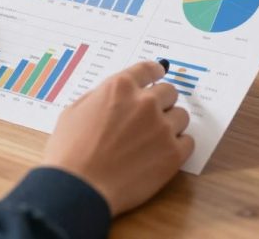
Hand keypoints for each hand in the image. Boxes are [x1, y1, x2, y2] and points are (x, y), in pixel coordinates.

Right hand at [42, 61, 193, 215]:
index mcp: (120, 87)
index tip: (159, 74)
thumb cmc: (70, 152)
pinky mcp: (173, 154)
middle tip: (150, 117)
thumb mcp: (75, 111)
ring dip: (170, 124)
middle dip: (161, 102)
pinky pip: (188, 141)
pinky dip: (177, 146)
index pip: (148, 69)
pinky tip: (161, 154)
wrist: (79, 188)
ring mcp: (161, 128)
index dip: (156, 72)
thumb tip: (114, 96)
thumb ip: (100, 97)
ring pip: (181, 116)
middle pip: (169, 92)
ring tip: (153, 140)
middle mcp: (145, 102)